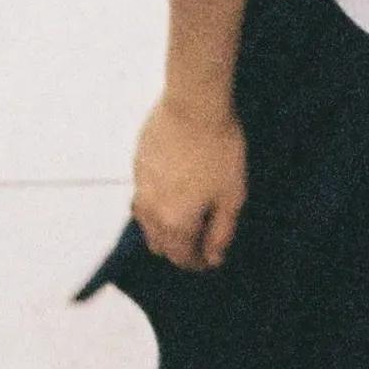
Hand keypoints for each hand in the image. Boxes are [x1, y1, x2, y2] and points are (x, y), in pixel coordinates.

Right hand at [133, 96, 247, 268]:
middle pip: (159, 246)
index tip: (211, 258)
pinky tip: (173, 191)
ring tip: (185, 217)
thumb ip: (221, 233)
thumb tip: (213, 257)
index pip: (182, 258)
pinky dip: (155, 205)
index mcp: (175, 223)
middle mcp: (151, 211)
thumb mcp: (231, 197)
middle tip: (201, 239)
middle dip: (179, 249)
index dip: (198, 263)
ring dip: (163, 229)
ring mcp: (140, 187)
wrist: (193, 106)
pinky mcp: (137, 166)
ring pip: (146, 223)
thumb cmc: (218, 150)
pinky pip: (142, 198)